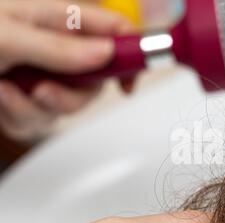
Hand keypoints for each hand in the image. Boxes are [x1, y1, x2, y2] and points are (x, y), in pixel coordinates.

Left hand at [0, 0, 134, 141]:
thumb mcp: (7, 34)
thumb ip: (59, 47)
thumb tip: (104, 54)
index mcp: (58, 18)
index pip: (114, 31)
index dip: (131, 54)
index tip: (129, 81)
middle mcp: (56, 49)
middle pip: (95, 81)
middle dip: (71, 95)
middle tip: (44, 91)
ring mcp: (42, 74)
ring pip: (67, 106)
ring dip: (35, 107)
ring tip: (5, 89)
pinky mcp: (26, 98)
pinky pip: (40, 120)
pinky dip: (18, 115)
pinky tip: (0, 97)